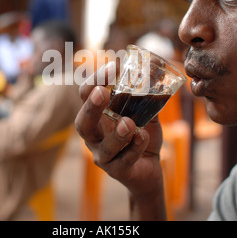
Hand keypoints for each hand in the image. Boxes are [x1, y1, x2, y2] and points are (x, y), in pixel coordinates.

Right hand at [75, 62, 165, 218]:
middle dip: (91, 108)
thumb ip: (146, 98)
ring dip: (116, 135)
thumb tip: (154, 73)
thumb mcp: (144, 113)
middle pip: (83, 123)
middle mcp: (95, 136)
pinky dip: (134, 148)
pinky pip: (124, 161)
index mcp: (97, 117)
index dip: (96, 80)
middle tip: (102, 92)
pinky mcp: (119, 171)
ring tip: (128, 123)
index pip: (86, 95)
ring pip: (103, 148)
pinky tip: (143, 137)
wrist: (150, 167)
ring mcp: (104, 156)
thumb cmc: (141, 135)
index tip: (113, 66)